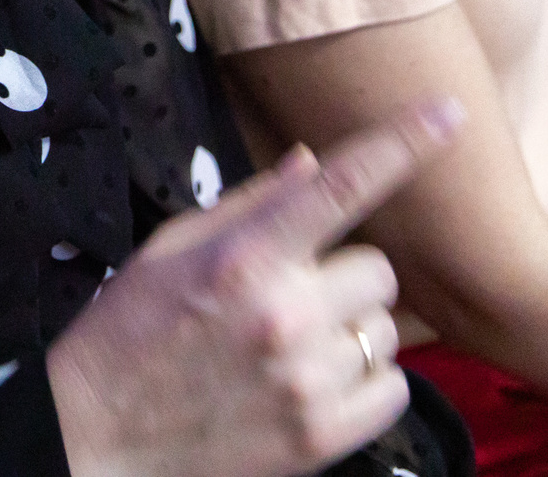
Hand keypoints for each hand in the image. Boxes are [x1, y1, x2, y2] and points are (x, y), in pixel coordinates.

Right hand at [46, 98, 463, 476]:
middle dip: (344, 277)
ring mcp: (306, 380)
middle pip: (377, 270)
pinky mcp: (320, 437)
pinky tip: (312, 384)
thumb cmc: (129, 332)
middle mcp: (283, 313)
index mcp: (244, 256)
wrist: (98, 437)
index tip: (448, 112)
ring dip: (351, 331)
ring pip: (384, 331)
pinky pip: (392, 388)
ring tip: (293, 348)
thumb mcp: (170, 249)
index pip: (340, 186)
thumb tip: (313, 162)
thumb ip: (250, 205)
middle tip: (293, 297)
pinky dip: (365, 384)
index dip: (401, 144)